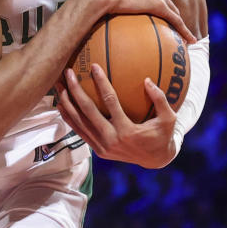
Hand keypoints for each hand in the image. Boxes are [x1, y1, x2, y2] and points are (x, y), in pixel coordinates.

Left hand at [56, 65, 175, 168]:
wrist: (155, 161)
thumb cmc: (161, 135)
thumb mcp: (168, 119)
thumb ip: (160, 99)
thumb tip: (147, 80)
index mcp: (127, 131)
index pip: (110, 101)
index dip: (101, 83)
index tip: (94, 67)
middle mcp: (111, 140)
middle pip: (87, 110)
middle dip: (75, 90)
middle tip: (68, 73)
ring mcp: (101, 146)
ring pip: (78, 121)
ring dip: (66, 102)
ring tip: (58, 85)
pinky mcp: (96, 150)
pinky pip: (78, 130)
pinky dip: (68, 117)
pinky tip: (60, 103)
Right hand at [87, 0, 194, 42]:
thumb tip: (100, 7)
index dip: (157, 0)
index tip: (157, 11)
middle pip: (167, 0)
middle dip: (171, 11)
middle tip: (171, 25)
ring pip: (174, 10)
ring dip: (179, 23)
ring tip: (183, 35)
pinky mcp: (159, 5)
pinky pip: (176, 20)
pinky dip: (184, 30)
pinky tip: (188, 40)